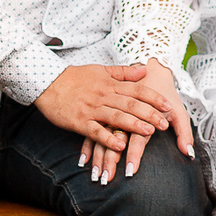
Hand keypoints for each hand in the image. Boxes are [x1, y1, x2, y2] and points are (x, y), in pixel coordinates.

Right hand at [79, 61, 194, 184]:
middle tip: (165, 124)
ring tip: (150, 132)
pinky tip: (120, 146)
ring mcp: (92, 109)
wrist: (48, 83)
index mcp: (110, 84)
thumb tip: (144, 69)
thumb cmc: (75, 77)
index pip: (137, 90)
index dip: (154, 97)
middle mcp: (103, 96)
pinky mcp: (80, 122)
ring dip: (134, 125)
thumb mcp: (100, 70)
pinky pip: (96, 131)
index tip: (168, 105)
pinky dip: (108, 139)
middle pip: (131, 104)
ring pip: (116, 117)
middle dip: (150, 114)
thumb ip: (122, 72)